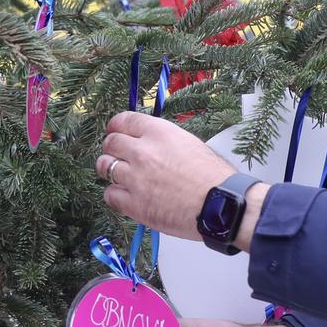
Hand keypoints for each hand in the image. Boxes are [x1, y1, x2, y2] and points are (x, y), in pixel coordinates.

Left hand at [97, 112, 233, 241]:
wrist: (221, 206)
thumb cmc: (215, 177)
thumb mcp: (191, 144)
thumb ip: (165, 142)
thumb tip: (152, 145)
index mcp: (159, 133)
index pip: (123, 121)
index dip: (115, 126)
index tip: (114, 131)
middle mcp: (143, 152)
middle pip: (110, 143)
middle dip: (111, 148)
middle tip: (116, 155)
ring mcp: (135, 178)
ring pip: (105, 167)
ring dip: (109, 169)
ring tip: (118, 175)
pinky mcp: (134, 204)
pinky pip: (110, 195)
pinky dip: (114, 194)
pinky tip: (125, 196)